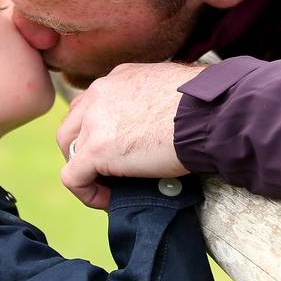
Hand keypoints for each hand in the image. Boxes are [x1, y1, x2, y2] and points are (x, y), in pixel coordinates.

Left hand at [57, 62, 204, 208]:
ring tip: (109, 188)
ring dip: (85, 171)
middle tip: (106, 172)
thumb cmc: (206, 107)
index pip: (93, 105)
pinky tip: (108, 201)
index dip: (100, 132)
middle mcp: (100, 92)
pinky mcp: (96, 149)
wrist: (211, 116)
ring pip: (69, 149)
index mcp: (119, 79)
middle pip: (72, 125)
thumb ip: (153, 103)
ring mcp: (95, 120)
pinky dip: (87, 193)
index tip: (120, 153)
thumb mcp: (171, 91)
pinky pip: (73, 177)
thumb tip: (161, 123)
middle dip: (83, 150)